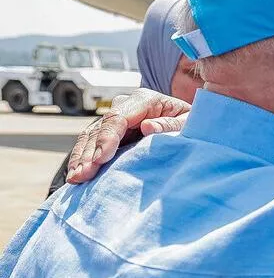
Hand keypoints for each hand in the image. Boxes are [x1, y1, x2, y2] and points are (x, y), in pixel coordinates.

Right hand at [66, 89, 189, 183]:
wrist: (191, 121)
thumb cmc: (193, 123)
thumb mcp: (191, 123)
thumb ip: (171, 125)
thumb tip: (147, 127)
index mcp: (146, 100)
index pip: (119, 117)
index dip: (108, 138)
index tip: (101, 159)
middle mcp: (127, 105)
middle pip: (101, 127)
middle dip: (90, 152)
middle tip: (83, 174)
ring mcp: (116, 117)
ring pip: (91, 135)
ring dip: (81, 157)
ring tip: (76, 177)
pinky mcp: (111, 130)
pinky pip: (91, 142)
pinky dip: (82, 157)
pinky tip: (76, 173)